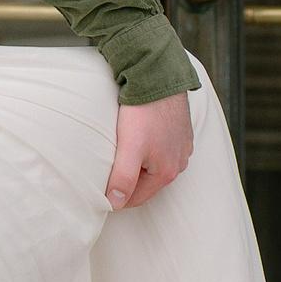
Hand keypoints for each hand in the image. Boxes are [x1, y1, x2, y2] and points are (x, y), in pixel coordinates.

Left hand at [106, 91, 193, 211]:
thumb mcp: (130, 148)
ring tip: (120, 152)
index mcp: (167, 172)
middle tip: (106, 169)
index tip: (98, 191)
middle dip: (127, 179)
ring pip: (153, 165)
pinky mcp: (180, 132)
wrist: (160, 77)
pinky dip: (148, 148)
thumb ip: (123, 178)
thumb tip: (115, 204)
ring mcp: (182, 147)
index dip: (116, 197)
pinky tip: (137, 137)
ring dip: (137, 163)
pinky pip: (162, 148)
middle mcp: (179, 163)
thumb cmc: (144, 112)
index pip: (136, 198)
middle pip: (146, 183)